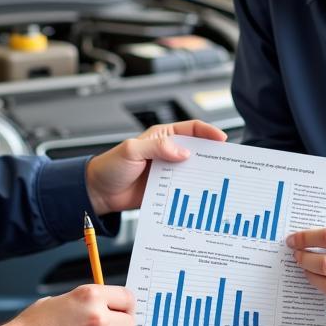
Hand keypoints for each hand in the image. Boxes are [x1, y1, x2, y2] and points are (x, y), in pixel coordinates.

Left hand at [85, 120, 227, 215]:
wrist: (99, 193)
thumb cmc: (110, 166)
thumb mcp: (132, 150)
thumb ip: (157, 148)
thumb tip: (183, 152)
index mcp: (162, 136)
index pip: (192, 129)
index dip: (209, 132)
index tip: (222, 140)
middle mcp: (168, 152)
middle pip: (197, 150)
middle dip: (212, 155)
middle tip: (226, 163)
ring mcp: (168, 171)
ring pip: (193, 171)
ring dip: (204, 175)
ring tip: (217, 181)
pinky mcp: (166, 189)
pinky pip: (184, 189)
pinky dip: (193, 192)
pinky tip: (200, 197)